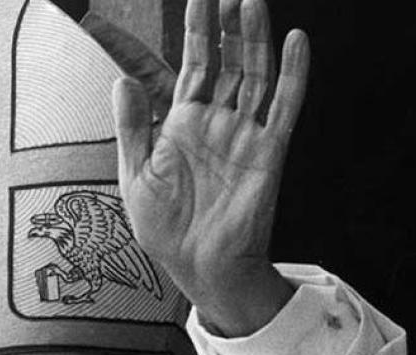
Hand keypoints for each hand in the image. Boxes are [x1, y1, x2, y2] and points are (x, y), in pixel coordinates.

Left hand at [113, 0, 310, 336]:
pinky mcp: (268, 151)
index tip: (184, 3)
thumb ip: (132, 127)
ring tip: (248, 3)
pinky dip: (293, 73)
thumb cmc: (166, 227)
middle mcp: (214, 121)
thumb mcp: (136, 175)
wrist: (198, 267)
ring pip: (253, 74)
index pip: (181, 66)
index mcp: (180, 124)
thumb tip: (121, 81)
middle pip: (222, 61)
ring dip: (253, 39)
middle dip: (219, 27)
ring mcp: (243, 133)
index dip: (184, 36)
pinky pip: (285, 106)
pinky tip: (295, 40)